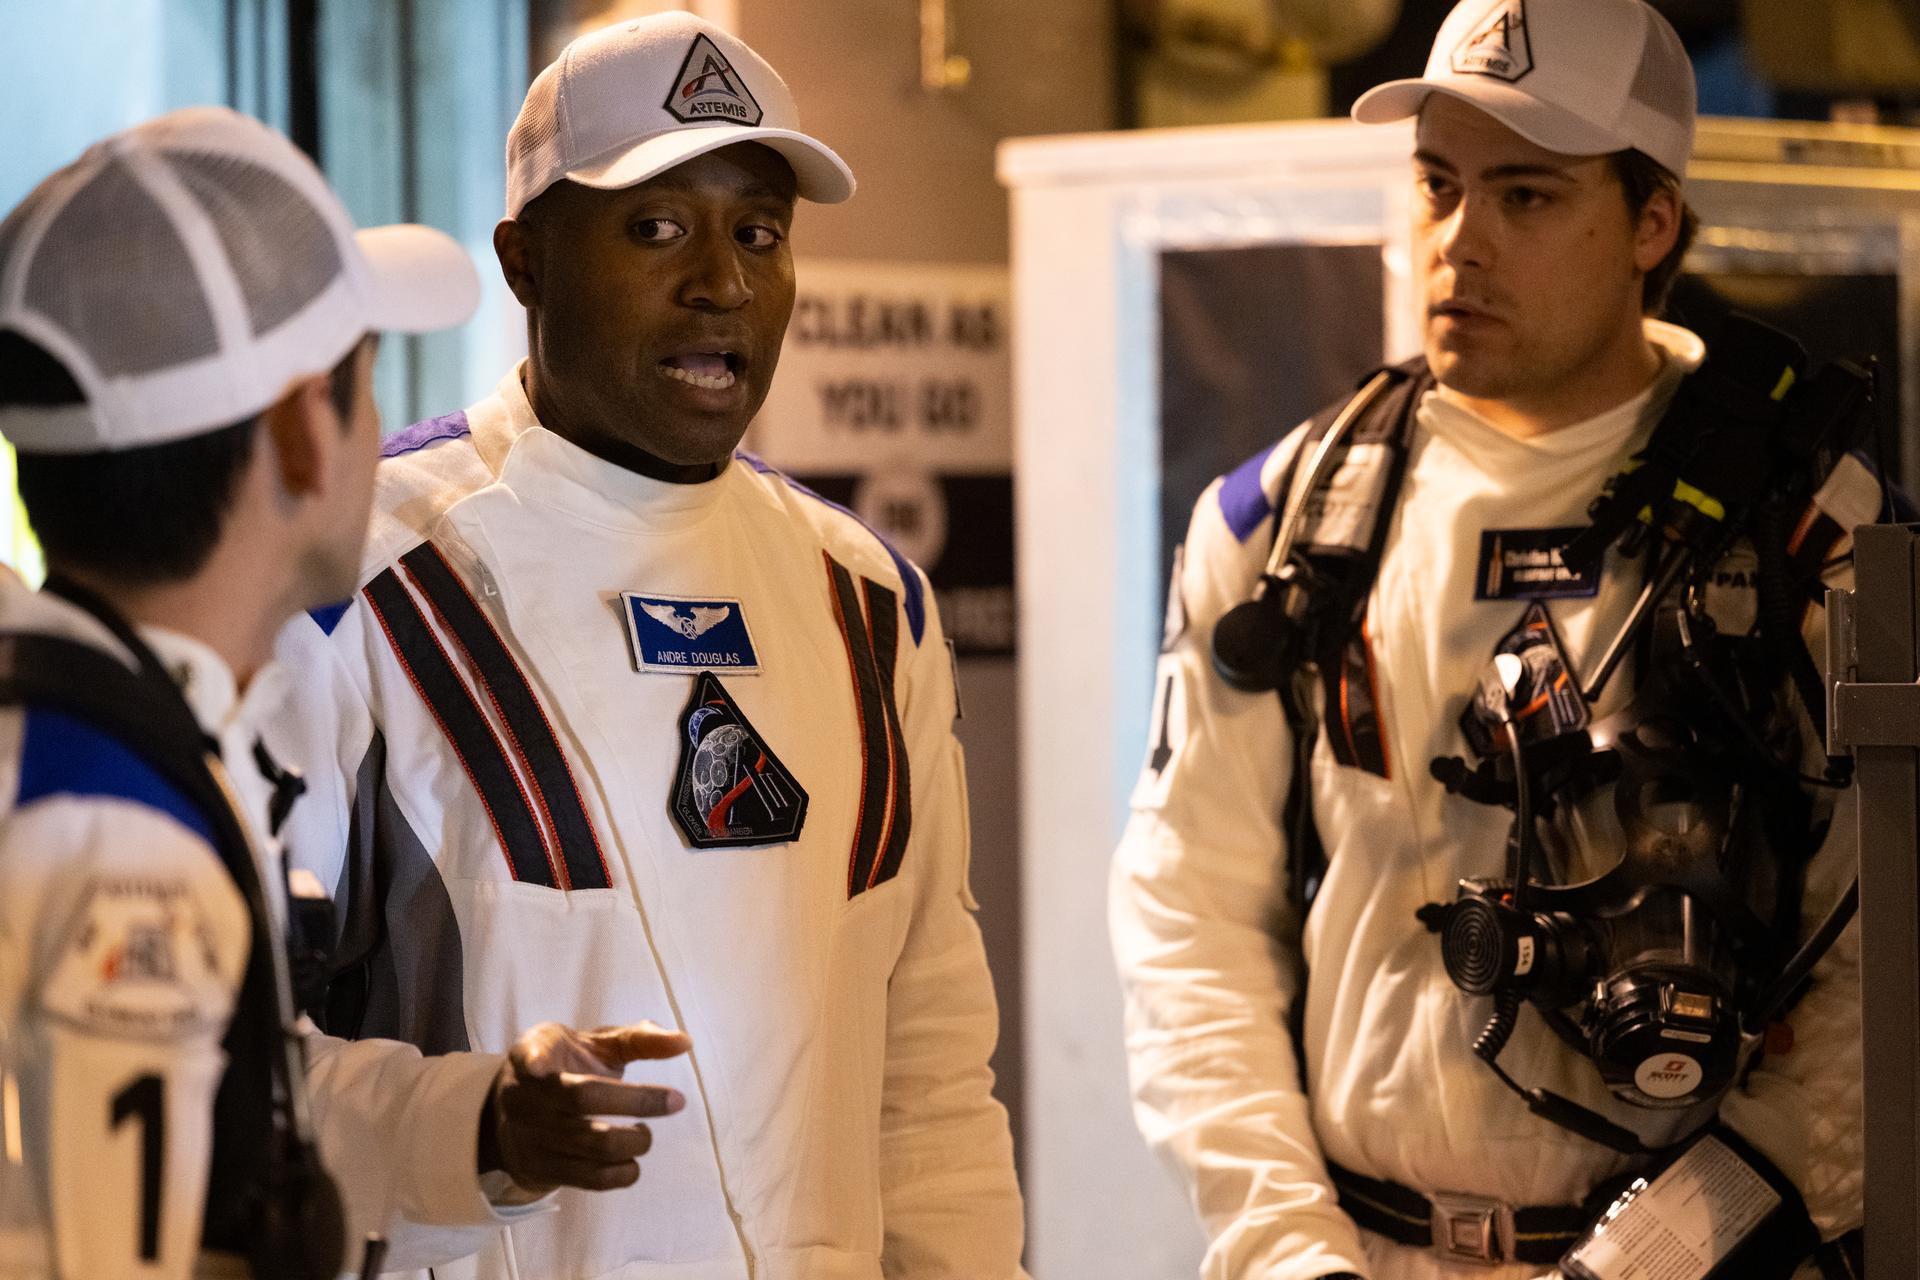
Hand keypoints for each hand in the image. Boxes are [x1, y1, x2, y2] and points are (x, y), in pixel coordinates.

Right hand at [477, 1020, 691, 1192]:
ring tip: (644, 1133)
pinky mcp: (541, 1170)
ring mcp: (531, 1136)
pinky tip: (631, 1158)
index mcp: (533, 1053)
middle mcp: (524, 1095)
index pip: (533, 1053)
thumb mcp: (592, 1043)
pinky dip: (624, 1172)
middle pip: (583, 1099)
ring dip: (635, 1141)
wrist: (512, 1113)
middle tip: (675, 1101)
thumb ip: (638, 1038)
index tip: (539, 1063)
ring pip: (591, 1144)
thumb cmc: (566, 1067)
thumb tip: (684, 1042)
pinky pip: (589, 1178)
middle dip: (638, 1101)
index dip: (534, 1057)